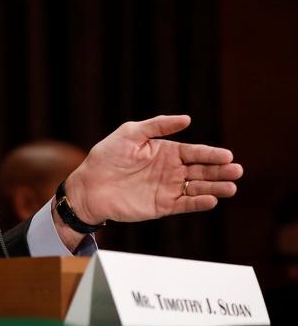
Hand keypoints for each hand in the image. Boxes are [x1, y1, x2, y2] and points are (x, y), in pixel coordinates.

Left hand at [64, 115, 242, 225]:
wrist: (89, 186)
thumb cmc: (106, 157)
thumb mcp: (130, 134)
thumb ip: (157, 126)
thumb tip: (187, 119)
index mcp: (165, 152)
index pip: (194, 152)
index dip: (211, 154)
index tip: (227, 155)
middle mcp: (170, 170)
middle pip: (201, 170)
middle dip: (220, 170)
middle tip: (236, 170)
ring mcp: (167, 189)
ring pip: (197, 188)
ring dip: (215, 187)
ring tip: (231, 187)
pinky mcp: (161, 206)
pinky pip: (184, 204)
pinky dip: (198, 203)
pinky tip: (211, 200)